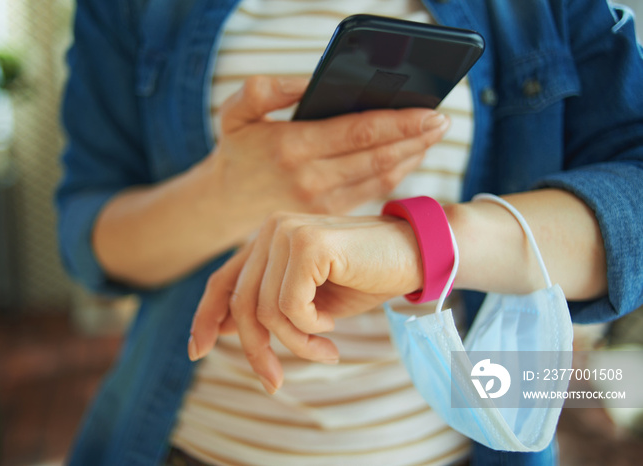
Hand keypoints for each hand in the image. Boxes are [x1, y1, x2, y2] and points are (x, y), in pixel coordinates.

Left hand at [188, 212, 421, 393]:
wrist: (416, 255)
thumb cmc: (364, 278)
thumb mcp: (310, 300)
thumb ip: (269, 307)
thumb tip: (224, 330)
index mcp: (267, 239)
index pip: (223, 280)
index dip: (205, 317)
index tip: (197, 351)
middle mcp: (271, 229)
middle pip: (241, 303)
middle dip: (256, 350)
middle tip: (274, 382)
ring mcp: (287, 231)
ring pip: (266, 310)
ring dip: (295, 343)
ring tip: (325, 349)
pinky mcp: (307, 243)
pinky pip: (290, 306)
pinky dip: (310, 328)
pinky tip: (333, 326)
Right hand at [210, 75, 449, 218]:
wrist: (224, 205)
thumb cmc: (237, 152)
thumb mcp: (235, 113)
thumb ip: (264, 90)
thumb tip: (310, 81)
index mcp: (293, 146)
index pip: (359, 131)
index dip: (400, 121)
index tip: (430, 109)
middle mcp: (312, 177)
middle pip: (379, 155)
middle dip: (417, 137)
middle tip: (444, 120)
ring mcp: (323, 201)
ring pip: (381, 177)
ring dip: (412, 157)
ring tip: (433, 136)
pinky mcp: (329, 213)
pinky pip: (372, 192)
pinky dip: (396, 174)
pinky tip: (409, 157)